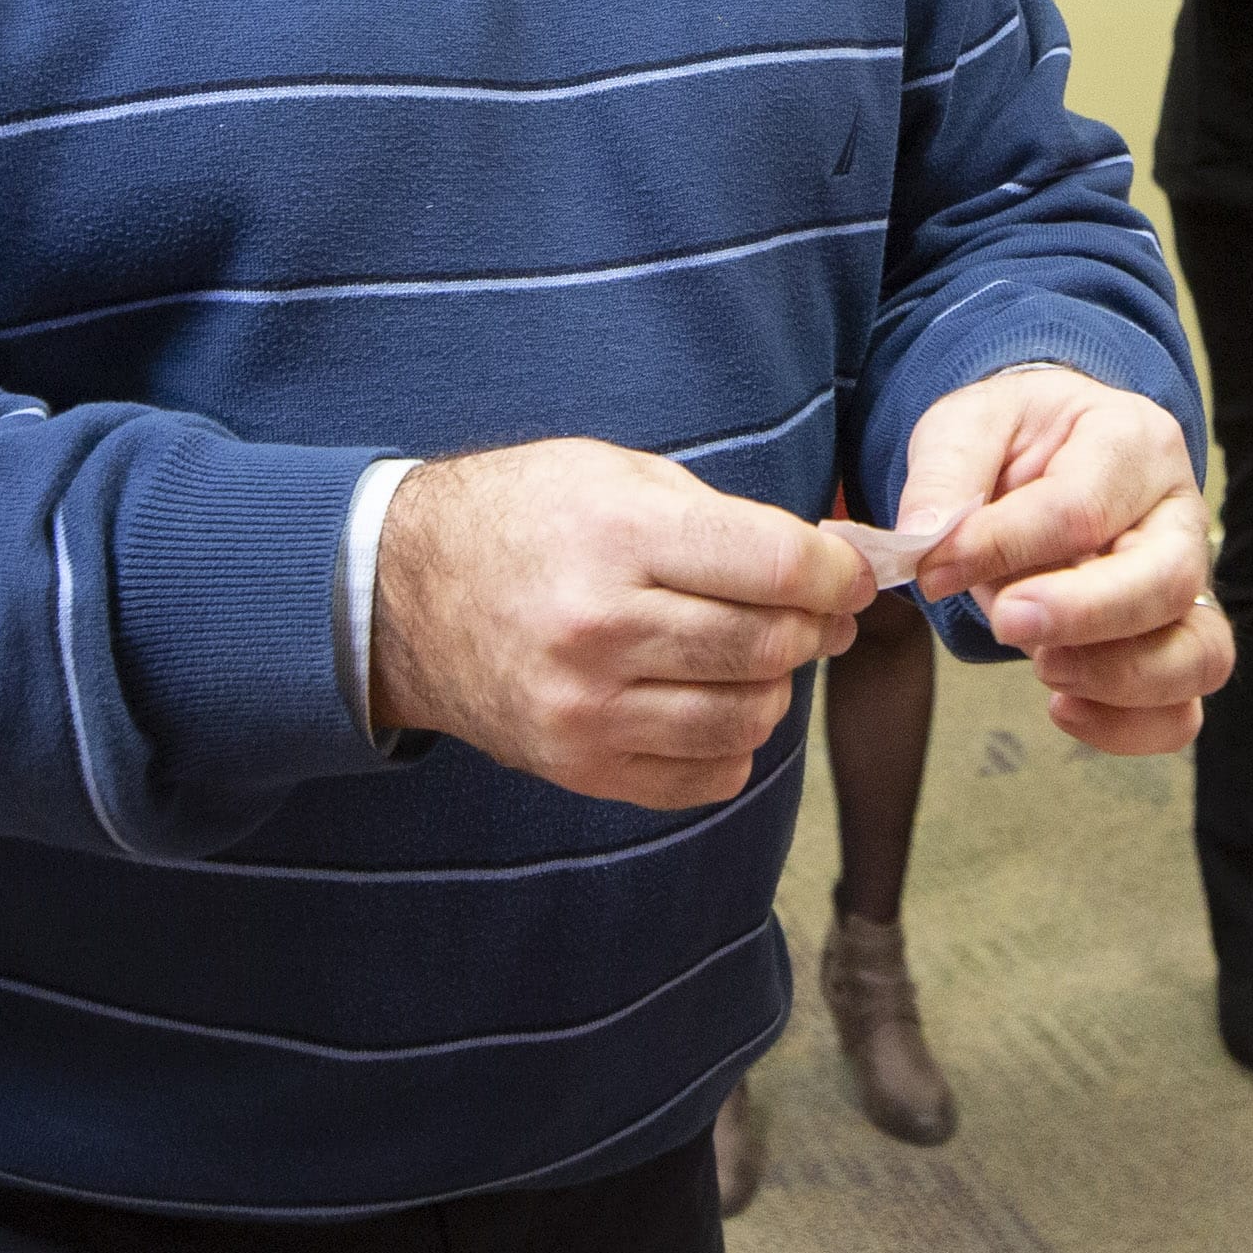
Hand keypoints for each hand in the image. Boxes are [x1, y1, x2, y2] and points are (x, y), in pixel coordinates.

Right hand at [370, 440, 867, 810]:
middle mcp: (600, 629)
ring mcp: (585, 709)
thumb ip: (724, 520)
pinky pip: (704, 776)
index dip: (838, 575)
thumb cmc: (525, 518)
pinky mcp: (576, 765)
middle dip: (814, 628)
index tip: (853, 575)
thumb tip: (829, 566)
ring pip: (747, 717)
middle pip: (769, 647)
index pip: (778, 569)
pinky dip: (731, 745)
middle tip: (817, 613)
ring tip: (758, 655)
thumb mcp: (618, 475)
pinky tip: (711, 702)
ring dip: (774, 687)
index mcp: (617, 538)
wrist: (400, 594)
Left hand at [892, 368, 1230, 753]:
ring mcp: (1188, 589)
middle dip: (1085, 613)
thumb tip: (925, 538)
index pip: (1082, 506)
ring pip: (1200, 654)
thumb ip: (945, 474)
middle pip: (1169, 580)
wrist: (1043, 460)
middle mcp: (1179, 517)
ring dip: (1120, 678)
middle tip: (1007, 622)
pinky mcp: (1173, 648)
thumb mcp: (968, 424)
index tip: (934, 569)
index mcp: (1132, 443)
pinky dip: (1127, 727)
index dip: (1005, 545)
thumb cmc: (1015, 441)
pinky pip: (1180, 712)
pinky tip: (1063, 708)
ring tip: (1043, 668)